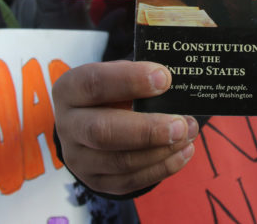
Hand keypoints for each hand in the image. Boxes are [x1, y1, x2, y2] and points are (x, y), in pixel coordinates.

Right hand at [52, 61, 198, 194]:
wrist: (90, 124)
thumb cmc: (110, 93)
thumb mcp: (116, 75)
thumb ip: (137, 76)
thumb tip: (171, 81)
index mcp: (69, 90)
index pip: (93, 84)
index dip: (129, 80)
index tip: (164, 78)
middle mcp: (68, 126)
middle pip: (102, 132)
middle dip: (146, 130)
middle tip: (181, 124)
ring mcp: (79, 159)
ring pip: (120, 161)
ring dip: (161, 150)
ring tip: (188, 134)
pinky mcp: (96, 181)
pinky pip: (131, 181)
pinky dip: (162, 167)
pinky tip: (183, 151)